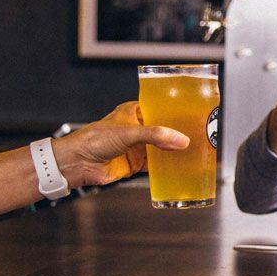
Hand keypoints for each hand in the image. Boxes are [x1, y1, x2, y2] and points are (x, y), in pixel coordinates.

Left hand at [53, 102, 188, 188]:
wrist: (78, 163)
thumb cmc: (94, 140)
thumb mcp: (129, 132)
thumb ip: (155, 135)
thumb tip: (180, 140)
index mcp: (134, 112)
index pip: (159, 108)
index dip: (174, 111)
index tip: (192, 114)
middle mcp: (137, 128)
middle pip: (163, 129)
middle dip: (178, 133)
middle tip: (198, 134)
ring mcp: (137, 146)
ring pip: (161, 147)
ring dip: (173, 150)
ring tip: (193, 150)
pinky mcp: (135, 163)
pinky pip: (155, 165)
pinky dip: (166, 167)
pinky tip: (178, 167)